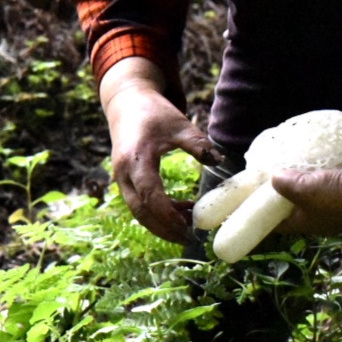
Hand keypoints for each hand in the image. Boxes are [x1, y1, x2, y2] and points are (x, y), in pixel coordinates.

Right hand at [99, 57, 220, 242]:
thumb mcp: (179, 124)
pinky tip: (181, 210)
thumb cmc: (154, 112)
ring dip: (161, 222)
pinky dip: (158, 212)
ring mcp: (122, 178)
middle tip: (189, 239)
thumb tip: (219, 160)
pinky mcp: (126, 180)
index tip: (188, 227)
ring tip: (189, 226)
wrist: (126, 102)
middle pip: (140, 211)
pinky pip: (140, 203)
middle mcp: (124, 172)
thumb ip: (198, 143)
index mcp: (136, 158)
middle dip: (163, 228)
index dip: (167, 214)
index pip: (149, 194)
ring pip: (138, 211)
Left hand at [270, 146, 341, 234]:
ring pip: (315, 197)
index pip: (280, 224)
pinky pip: (331, 187)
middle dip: (287, 198)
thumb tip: (273, 177)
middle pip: (298, 210)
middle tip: (275, 181)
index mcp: (307, 225)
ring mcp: (338, 209)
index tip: (255, 204)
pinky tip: (320, 166)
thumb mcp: (303, 188)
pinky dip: (323, 178)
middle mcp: (323, 220)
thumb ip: (284, 183)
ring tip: (297, 170)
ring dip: (307, 186)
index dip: (266, 216)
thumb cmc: (335, 195)